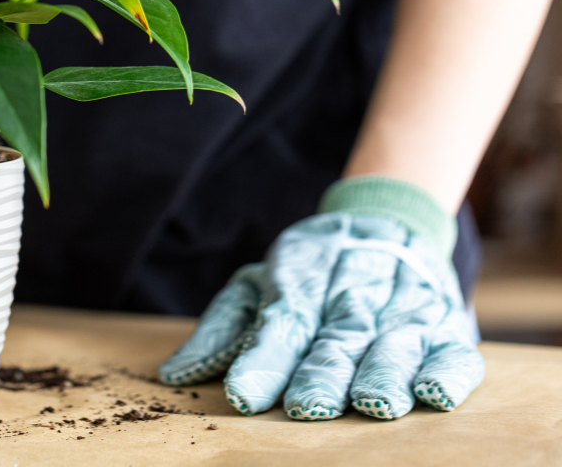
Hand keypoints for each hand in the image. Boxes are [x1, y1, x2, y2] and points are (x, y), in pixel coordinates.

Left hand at [159, 189, 483, 420]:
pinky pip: (451, 351)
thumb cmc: (307, 270)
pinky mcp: (444, 326)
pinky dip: (447, 372)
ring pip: (390, 347)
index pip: (276, 330)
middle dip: (322, 375)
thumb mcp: (255, 287)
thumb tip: (174, 373)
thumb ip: (221, 331)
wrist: (382, 221)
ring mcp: (399, 315)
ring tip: (373, 402)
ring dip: (383, 375)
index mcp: (298, 294)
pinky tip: (434, 393)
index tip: (243, 395)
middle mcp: (349, 304)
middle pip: (334, 343)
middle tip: (309, 405)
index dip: (261, 363)